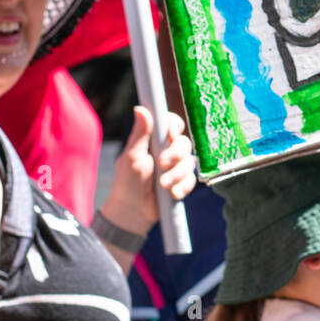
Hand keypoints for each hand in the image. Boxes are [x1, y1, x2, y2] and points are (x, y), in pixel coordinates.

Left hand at [103, 107, 195, 236]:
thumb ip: (139, 134)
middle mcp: (167, 150)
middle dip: (175, 153)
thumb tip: (140, 108)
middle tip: (162, 163)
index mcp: (154, 140)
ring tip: (162, 185)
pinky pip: (191, 180)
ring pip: (189, 161)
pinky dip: (182, 186)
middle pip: (184, 142)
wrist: (132, 212)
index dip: (174, 126)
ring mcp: (176, 166)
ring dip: (177, 173)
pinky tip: (172, 194)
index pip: (171, 123)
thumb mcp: (132, 157)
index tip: (170, 134)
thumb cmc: (127, 182)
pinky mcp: (182, 182)